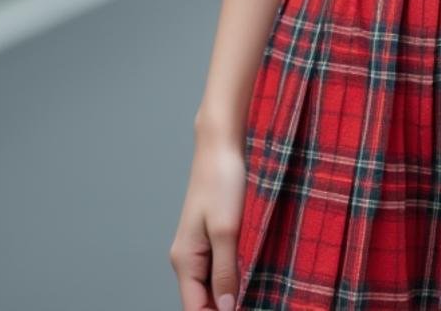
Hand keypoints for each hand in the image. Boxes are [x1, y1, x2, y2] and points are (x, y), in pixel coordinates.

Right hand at [169, 133, 247, 309]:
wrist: (220, 146)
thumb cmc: (221, 182)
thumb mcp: (226, 230)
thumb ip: (225, 272)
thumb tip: (225, 310)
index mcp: (185, 260)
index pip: (194, 308)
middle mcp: (187, 258)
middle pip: (201, 300)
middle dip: (224, 308)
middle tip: (254, 305)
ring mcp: (197, 247)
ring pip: (210, 285)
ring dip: (229, 295)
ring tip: (254, 298)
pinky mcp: (209, 236)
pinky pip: (217, 268)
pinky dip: (231, 277)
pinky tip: (248, 279)